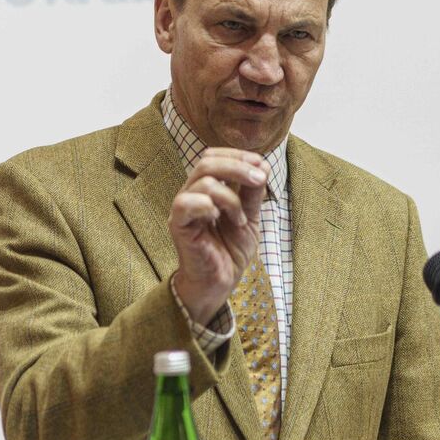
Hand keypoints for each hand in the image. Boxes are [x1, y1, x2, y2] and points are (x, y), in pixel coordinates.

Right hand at [167, 148, 266, 320]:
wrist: (220, 284)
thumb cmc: (230, 252)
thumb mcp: (249, 219)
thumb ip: (252, 194)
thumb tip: (261, 166)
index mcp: (206, 189)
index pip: (213, 157)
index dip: (237, 155)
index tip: (260, 164)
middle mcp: (192, 194)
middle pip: (206, 162)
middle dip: (237, 166)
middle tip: (259, 179)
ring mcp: (183, 209)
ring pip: (202, 181)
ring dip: (230, 197)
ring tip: (240, 219)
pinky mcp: (178, 225)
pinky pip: (186, 203)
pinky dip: (208, 206)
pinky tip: (220, 220)